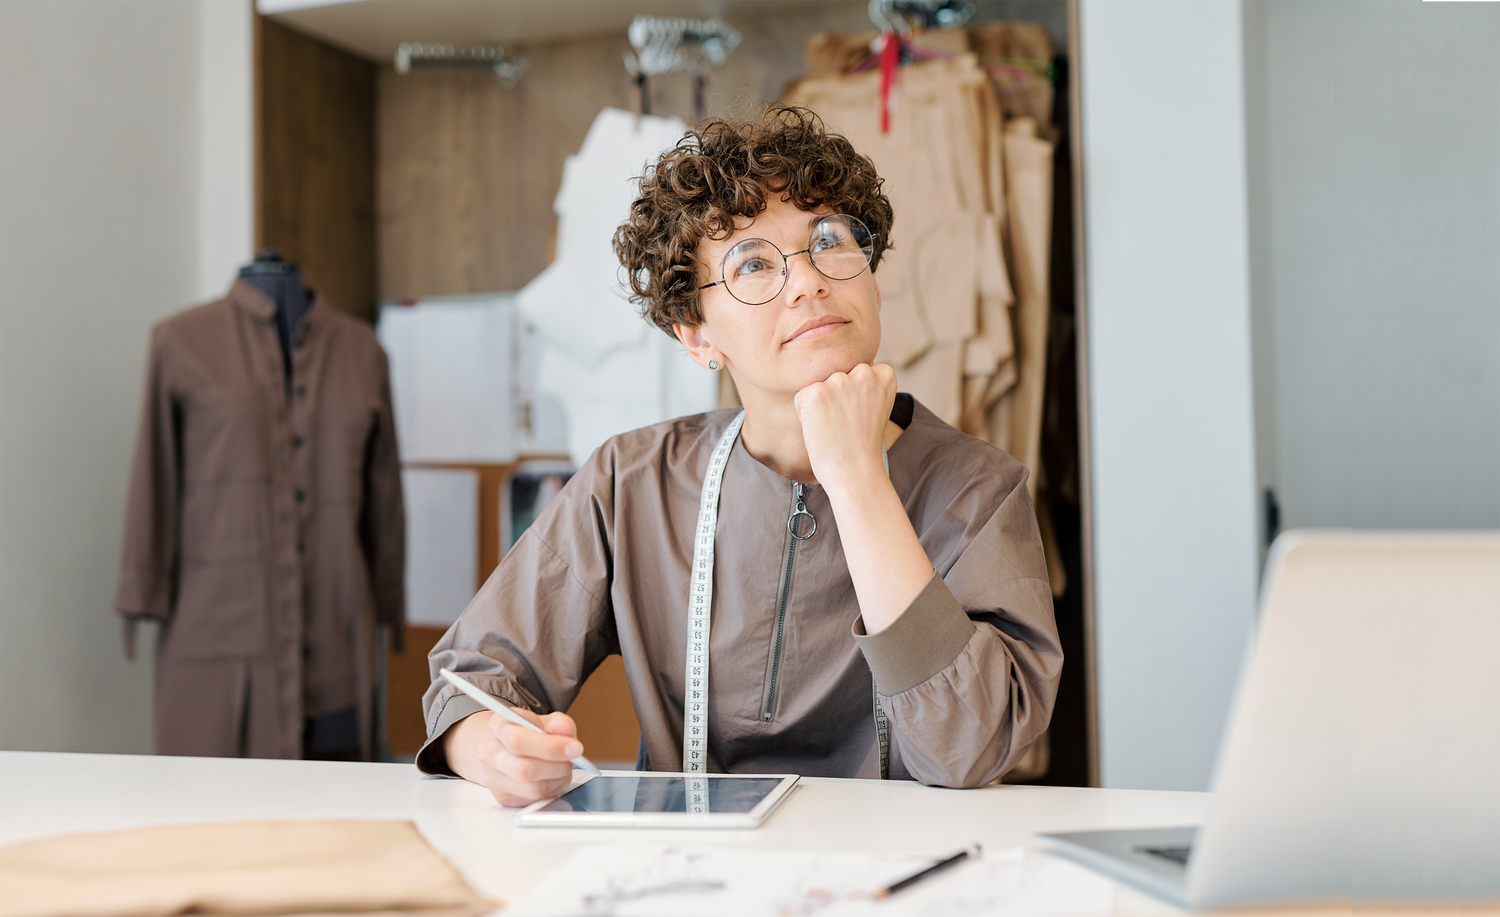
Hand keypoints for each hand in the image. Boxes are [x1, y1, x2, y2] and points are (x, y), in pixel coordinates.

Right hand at [442, 709, 582, 806]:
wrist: (507, 747)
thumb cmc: (527, 733)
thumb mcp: (543, 720)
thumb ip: (558, 723)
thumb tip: (564, 728)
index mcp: (497, 727)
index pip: (518, 741)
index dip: (550, 747)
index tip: (574, 748)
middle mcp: (489, 753)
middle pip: (523, 769)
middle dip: (557, 767)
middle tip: (572, 760)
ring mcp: (493, 778)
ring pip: (531, 789)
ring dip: (557, 780)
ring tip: (564, 768)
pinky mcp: (503, 797)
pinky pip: (534, 800)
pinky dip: (552, 791)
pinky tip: (554, 778)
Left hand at [793, 362, 897, 493]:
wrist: (855, 472)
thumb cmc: (862, 445)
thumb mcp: (876, 406)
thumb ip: (865, 385)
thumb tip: (839, 373)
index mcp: (884, 374)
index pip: (857, 372)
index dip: (854, 397)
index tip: (861, 416)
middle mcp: (864, 372)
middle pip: (837, 376)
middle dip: (836, 398)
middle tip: (846, 425)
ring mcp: (839, 381)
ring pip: (819, 386)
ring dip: (821, 405)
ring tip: (834, 428)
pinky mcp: (816, 393)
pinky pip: (801, 398)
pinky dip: (805, 415)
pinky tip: (822, 429)